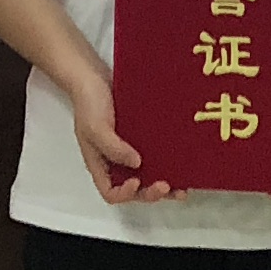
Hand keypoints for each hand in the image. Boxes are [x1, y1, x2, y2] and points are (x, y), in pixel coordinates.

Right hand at [66, 77, 172, 203]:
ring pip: (148, 176)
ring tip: (181, 188)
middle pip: (134, 190)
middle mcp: (116, 162)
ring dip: (164, 185)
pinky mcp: (142, 139)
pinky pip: (156, 157)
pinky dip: (168, 164)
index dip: (125, 194)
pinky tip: (181, 163)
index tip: (137, 181)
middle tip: (166, 186)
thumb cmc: (89, 102)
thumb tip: (137, 164)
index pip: (111, 192)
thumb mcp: (95, 127)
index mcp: (100, 164)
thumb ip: (113, 148)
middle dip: (150, 193)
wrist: (94, 75)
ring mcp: (130, 151)